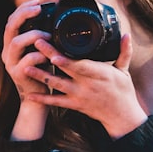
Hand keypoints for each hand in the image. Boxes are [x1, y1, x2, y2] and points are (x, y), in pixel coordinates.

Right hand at [1, 0, 51, 101]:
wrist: (36, 98)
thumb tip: (53, 20)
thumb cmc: (41, 72)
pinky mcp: (17, 74)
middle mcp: (7, 51)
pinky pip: (27, 60)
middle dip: (23, 14)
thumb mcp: (39, 51)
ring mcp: (10, 63)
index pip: (11, 20)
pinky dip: (40, 55)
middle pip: (9, 27)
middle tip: (38, 9)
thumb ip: (41, 38)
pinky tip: (49, 56)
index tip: (37, 2)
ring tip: (48, 36)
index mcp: (11, 44)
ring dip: (34, 35)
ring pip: (16, 42)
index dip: (23, 9)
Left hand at [24, 34, 148, 138]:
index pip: (81, 65)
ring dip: (40, 76)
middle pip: (65, 69)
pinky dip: (42, 98)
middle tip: (35, 44)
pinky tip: (29, 94)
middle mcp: (87, 85)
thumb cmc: (122, 91)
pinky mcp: (73, 104)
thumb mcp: (124, 71)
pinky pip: (55, 102)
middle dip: (49, 56)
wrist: (121, 116)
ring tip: (25, 67)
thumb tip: (127, 35)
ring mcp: (78, 95)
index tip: (54, 53)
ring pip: (56, 84)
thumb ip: (124, 52)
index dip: (66, 60)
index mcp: (99, 74)